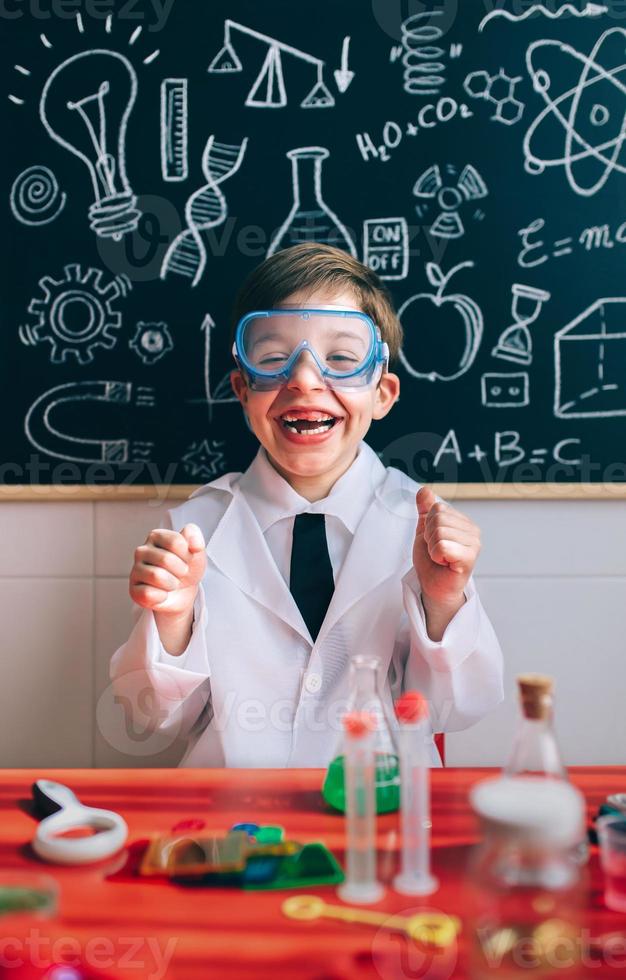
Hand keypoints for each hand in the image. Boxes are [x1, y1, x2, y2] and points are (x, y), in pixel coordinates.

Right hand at [129, 523, 206, 616]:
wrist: (184, 591)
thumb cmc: (186, 566)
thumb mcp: (196, 549)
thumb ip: (195, 537)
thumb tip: (196, 544)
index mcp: (155, 536)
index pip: (176, 542)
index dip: (187, 554)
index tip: (186, 559)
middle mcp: (141, 551)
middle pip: (166, 559)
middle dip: (181, 570)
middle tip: (180, 573)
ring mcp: (135, 570)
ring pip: (156, 576)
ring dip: (172, 583)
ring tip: (171, 582)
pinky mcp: (134, 590)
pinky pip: (148, 594)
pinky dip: (162, 596)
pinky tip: (162, 593)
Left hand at [413, 487, 480, 610]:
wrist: (433, 586)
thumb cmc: (432, 561)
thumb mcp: (424, 530)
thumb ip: (425, 510)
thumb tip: (424, 490)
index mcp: (463, 521)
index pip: (438, 507)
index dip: (428, 525)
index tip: (433, 541)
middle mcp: (473, 530)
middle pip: (438, 518)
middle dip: (429, 537)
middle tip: (436, 552)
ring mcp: (474, 544)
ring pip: (439, 532)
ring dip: (432, 548)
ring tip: (441, 558)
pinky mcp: (470, 558)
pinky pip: (443, 546)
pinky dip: (437, 556)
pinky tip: (444, 563)